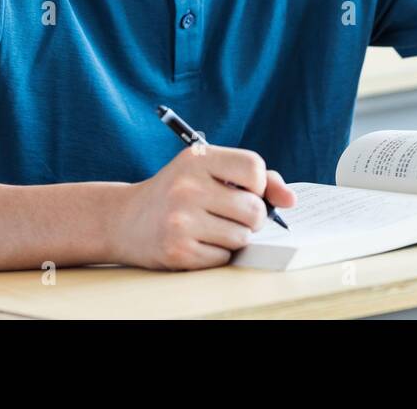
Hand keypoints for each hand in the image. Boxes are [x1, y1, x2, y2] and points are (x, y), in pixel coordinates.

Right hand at [112, 144, 295, 269]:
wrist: (125, 219)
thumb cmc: (178, 191)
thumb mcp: (208, 170)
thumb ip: (256, 177)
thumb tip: (291, 199)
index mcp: (197, 158)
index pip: (255, 168)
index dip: (259, 184)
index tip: (245, 189)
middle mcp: (187, 186)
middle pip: (254, 209)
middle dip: (251, 217)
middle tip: (228, 213)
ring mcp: (180, 220)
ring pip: (243, 237)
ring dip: (235, 237)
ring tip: (210, 227)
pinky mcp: (178, 251)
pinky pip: (224, 258)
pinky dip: (218, 254)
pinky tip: (197, 242)